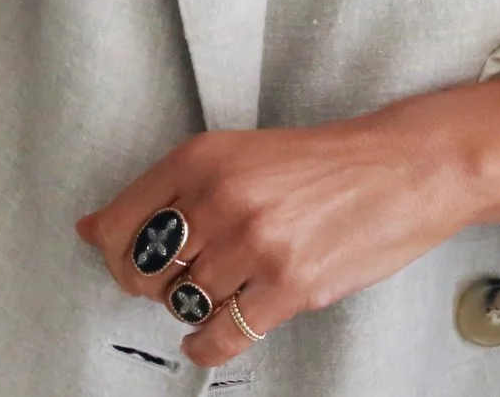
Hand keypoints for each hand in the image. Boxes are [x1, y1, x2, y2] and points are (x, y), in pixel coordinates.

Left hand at [74, 73, 499, 367]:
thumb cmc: (327, 163)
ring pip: (183, 303)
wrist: (404, 168)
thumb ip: (170, 191)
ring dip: (192, 307)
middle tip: (179, 279)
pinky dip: (207, 344)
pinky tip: (214, 332)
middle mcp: (223, 197)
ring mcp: (256, 245)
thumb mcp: (240, 155)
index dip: (118, 251)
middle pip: (145, 270)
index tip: (128, 258)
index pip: (121, 222)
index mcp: (203, 157)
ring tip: (217, 292)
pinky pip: (221, 336)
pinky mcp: (290, 286)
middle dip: (155, 284)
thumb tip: (95, 230)